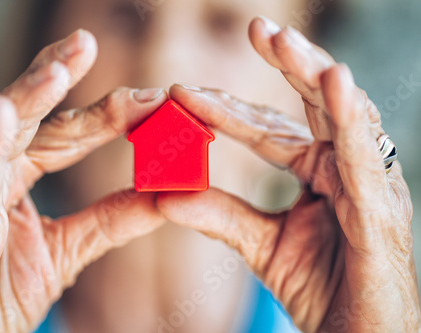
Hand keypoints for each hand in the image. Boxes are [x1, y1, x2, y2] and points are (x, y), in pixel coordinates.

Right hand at [0, 30, 166, 331]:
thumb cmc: (4, 293)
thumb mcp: (71, 249)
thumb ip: (114, 218)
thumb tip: (165, 193)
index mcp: (14, 178)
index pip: (62, 134)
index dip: (103, 112)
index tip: (148, 96)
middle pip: (28, 120)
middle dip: (56, 78)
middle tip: (86, 42)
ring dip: (27, 97)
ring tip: (61, 66)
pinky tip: (2, 112)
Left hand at [157, 17, 420, 331]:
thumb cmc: (319, 288)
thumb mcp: (259, 243)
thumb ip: (219, 214)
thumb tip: (163, 196)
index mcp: (319, 170)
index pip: (269, 128)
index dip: (227, 109)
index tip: (181, 91)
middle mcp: (346, 166)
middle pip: (316, 103)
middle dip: (288, 63)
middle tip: (254, 28)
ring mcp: (368, 182)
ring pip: (344, 115)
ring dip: (314, 72)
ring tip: (282, 39)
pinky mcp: (383, 208)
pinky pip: (364, 156)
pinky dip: (350, 118)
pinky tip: (332, 80)